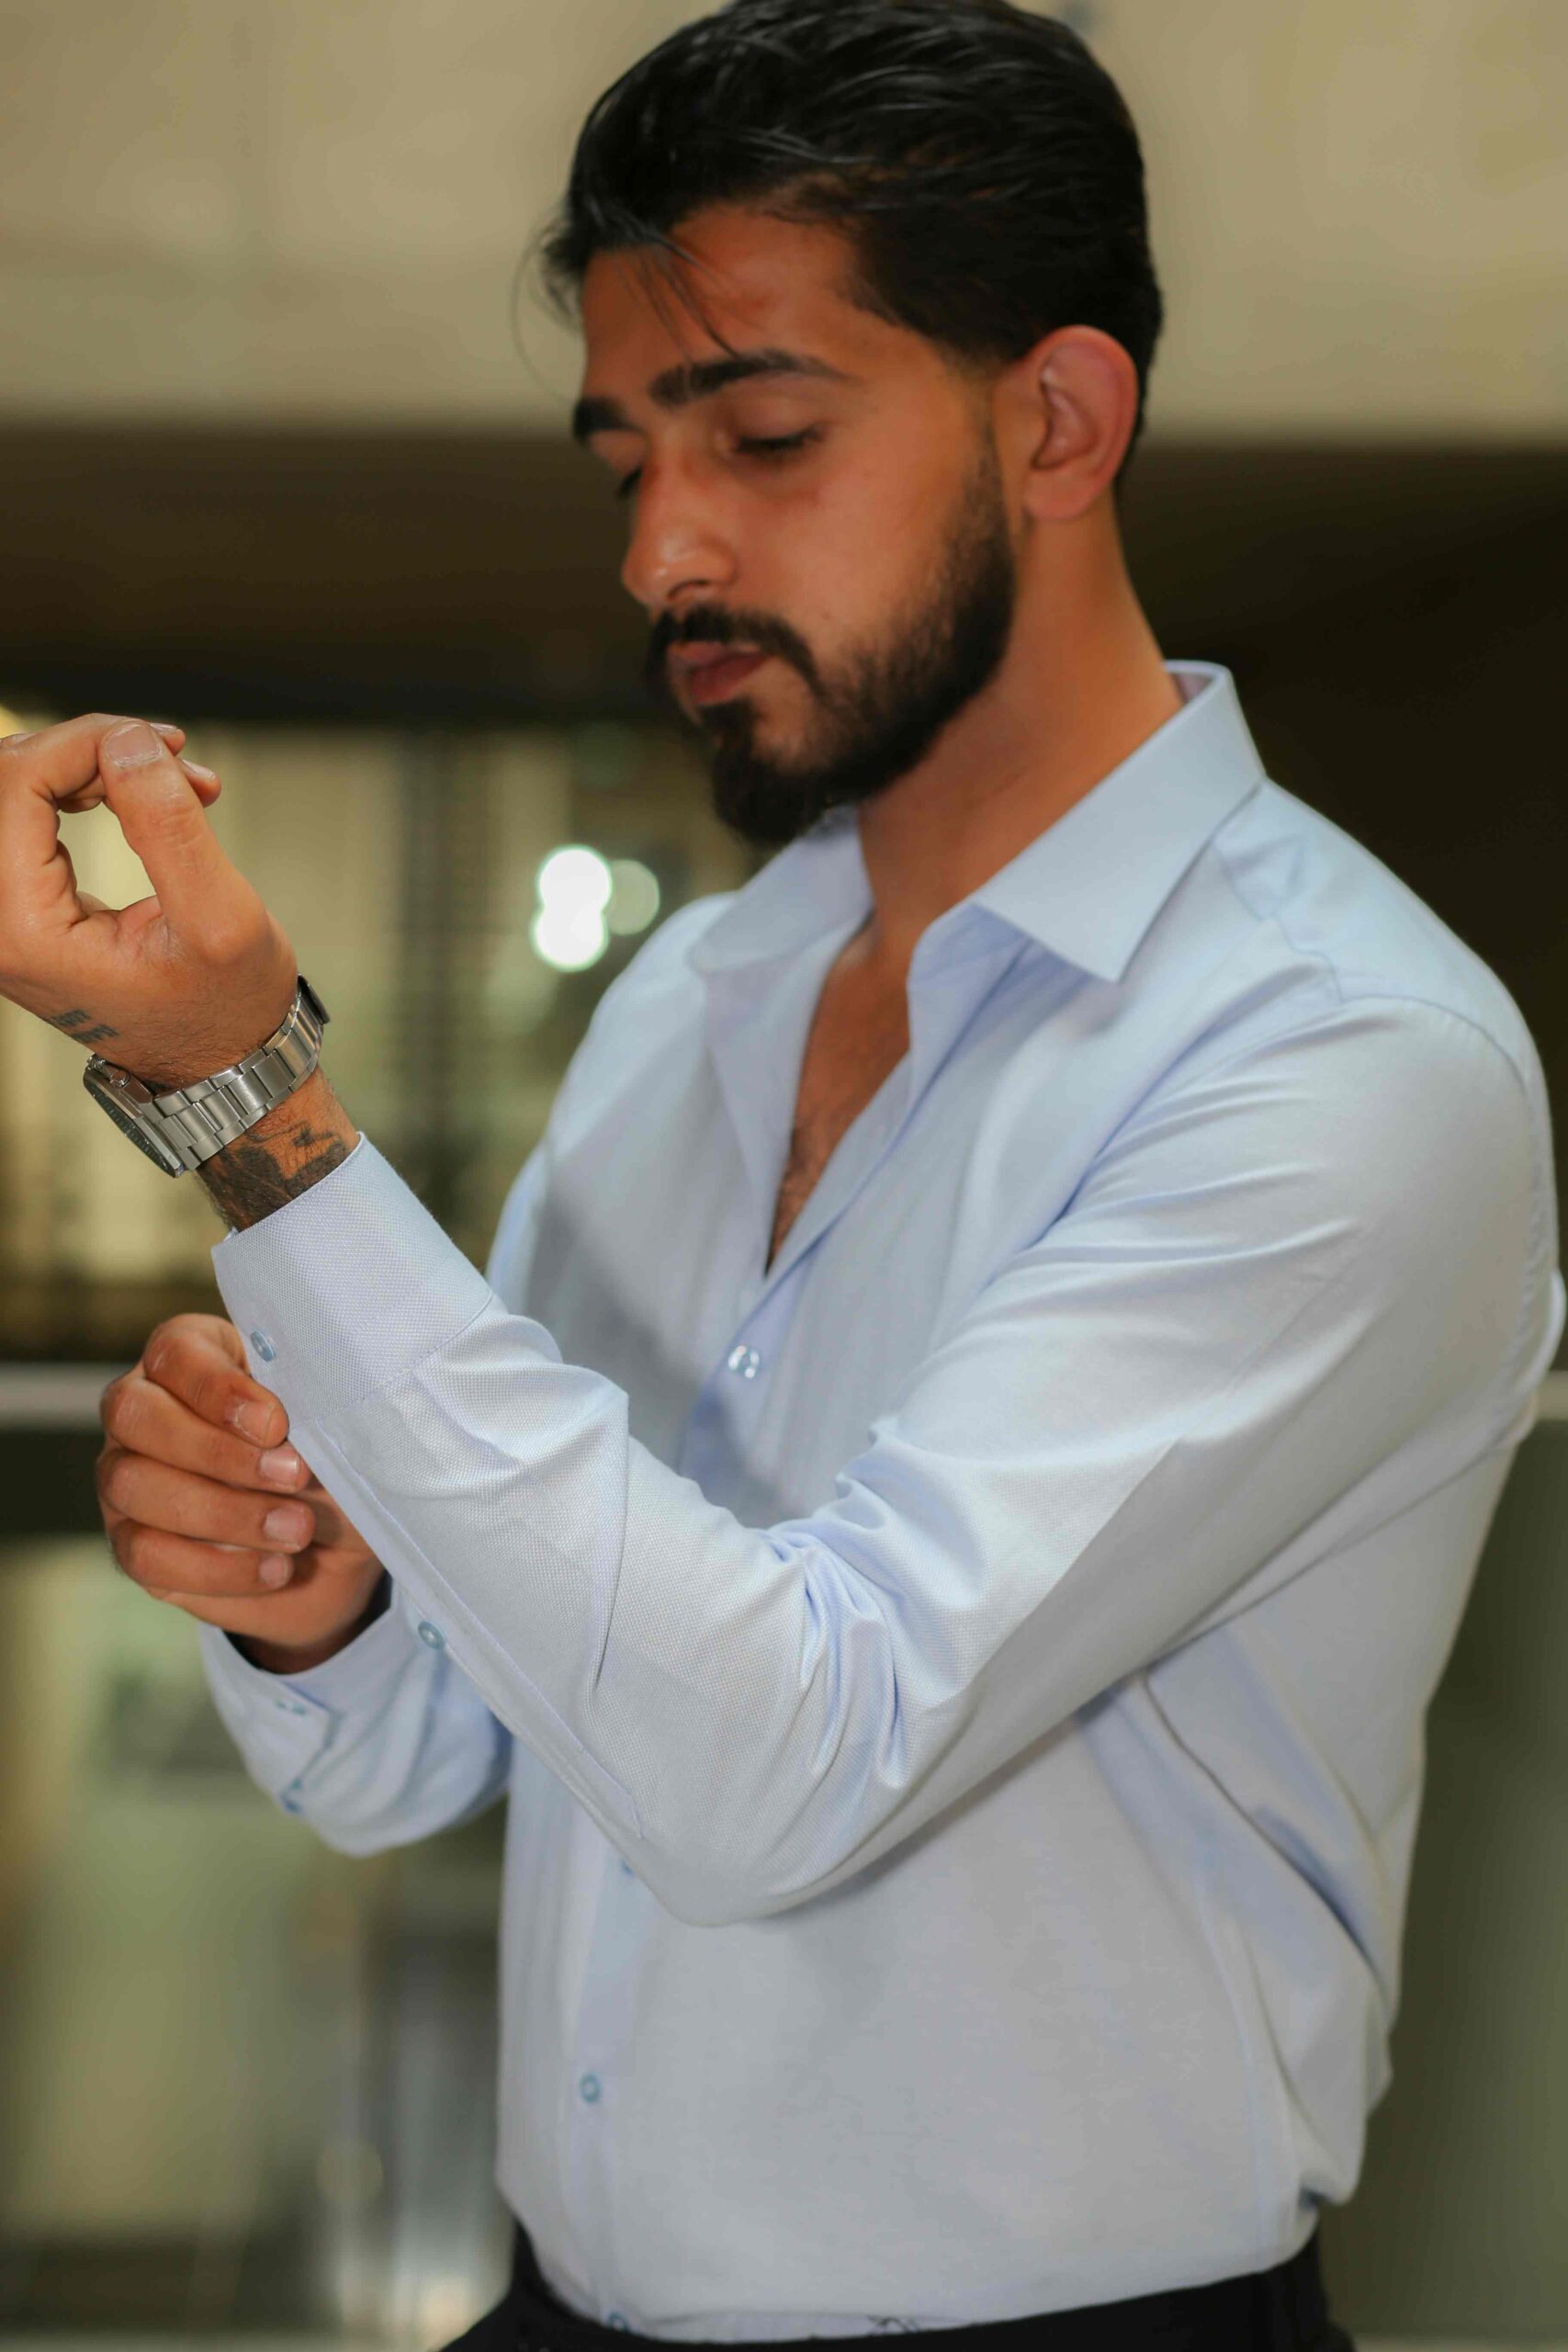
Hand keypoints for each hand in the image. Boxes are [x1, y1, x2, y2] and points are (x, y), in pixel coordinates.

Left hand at [0, 712, 296, 1087]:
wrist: (222, 1062)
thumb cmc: (227, 1008)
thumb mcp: (220, 917)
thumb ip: (168, 825)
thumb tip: (126, 741)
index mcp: (25, 932)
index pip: (13, 788)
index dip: (84, 743)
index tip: (162, 746)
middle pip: (6, 781)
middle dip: (91, 749)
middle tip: (174, 757)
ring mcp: (6, 917)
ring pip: (17, 790)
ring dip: (94, 764)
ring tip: (177, 780)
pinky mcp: (24, 904)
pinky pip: (29, 815)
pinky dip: (87, 787)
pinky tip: (145, 796)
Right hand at [97, 1313, 385, 1669]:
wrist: (341, 1545)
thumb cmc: (332, 1461)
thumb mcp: (335, 1428)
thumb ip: (310, 1411)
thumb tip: (290, 1433)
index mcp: (194, 1358)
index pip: (175, 1352)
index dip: (218, 1388)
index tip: (277, 1424)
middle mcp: (145, 1411)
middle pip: (134, 1415)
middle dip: (217, 1452)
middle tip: (294, 1476)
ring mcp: (127, 1478)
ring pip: (132, 1486)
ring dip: (222, 1513)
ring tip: (297, 1529)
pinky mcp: (132, 1545)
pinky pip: (144, 1555)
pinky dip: (215, 1567)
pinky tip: (273, 1568)